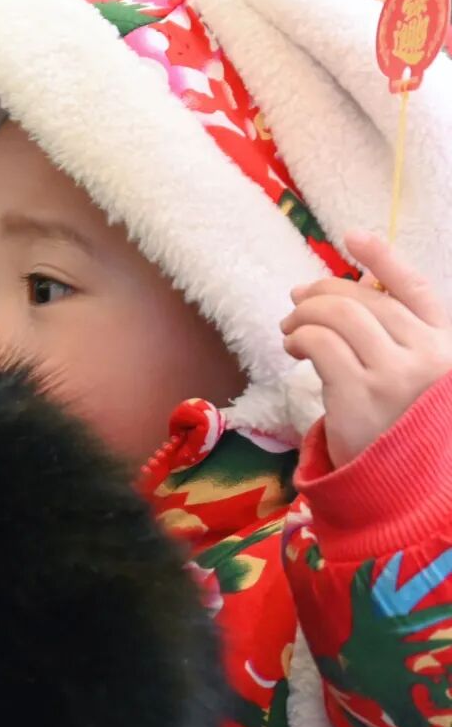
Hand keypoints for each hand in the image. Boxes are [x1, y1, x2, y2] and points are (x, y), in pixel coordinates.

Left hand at [281, 231, 451, 468]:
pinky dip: (300, 337)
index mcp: (446, 345)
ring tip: (290, 329)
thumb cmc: (402, 430)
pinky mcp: (359, 394)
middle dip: (325, 292)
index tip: (352, 236)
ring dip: (305, 314)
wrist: (400, 490)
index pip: (415, 288)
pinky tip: (293, 347)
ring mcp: (395, 375)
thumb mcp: (413, 378)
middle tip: (297, 300)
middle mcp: (427, 355)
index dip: (383, 258)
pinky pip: (320, 344)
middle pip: (366, 300)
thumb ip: (396, 338)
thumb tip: (346, 293)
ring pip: (339, 316)